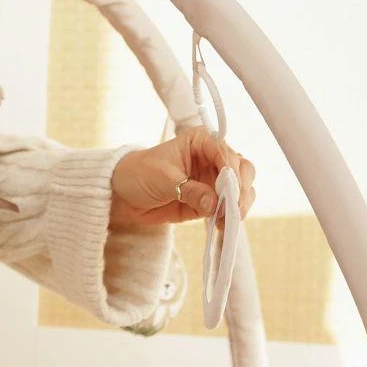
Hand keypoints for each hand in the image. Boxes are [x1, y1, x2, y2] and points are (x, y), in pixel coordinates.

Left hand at [109, 127, 255, 229]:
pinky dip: (231, 216)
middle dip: (241, 189)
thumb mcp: (162, 178)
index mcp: (201, 141)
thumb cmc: (138, 174)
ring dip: (239, 205)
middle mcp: (212, 158)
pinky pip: (229, 207)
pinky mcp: (212, 200)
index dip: (231, 170)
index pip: (226, 152)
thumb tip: (214, 203)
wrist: (124, 195)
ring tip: (229, 219)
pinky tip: (225, 225)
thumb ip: (189, 190)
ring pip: (242, 189)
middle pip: (242, 170)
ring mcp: (214, 180)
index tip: (231, 189)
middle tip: (234, 207)